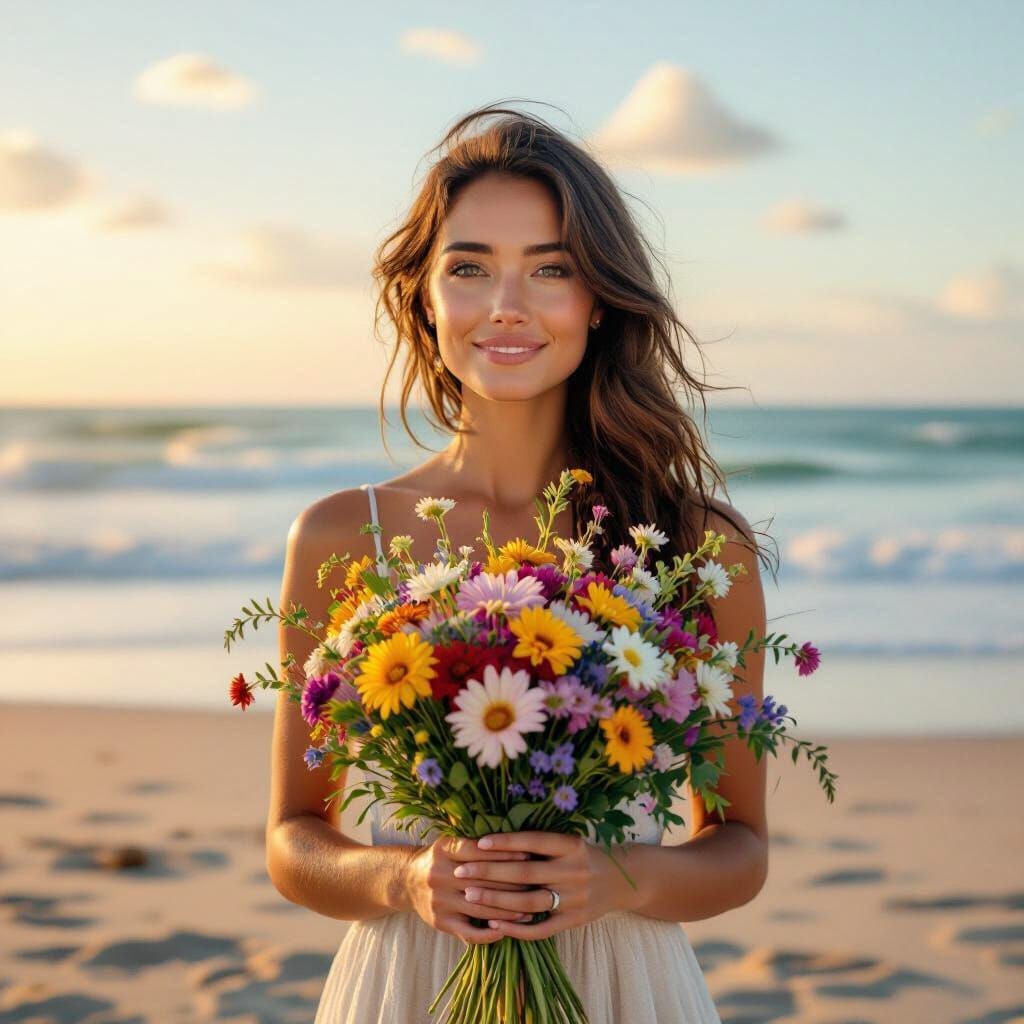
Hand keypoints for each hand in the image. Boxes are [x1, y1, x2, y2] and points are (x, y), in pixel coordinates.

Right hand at [403, 835, 538, 944]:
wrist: (406, 880)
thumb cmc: (440, 859)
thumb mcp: (450, 842)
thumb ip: (475, 843)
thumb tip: (517, 841)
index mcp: (444, 850)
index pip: (480, 851)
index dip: (506, 853)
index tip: (530, 855)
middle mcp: (440, 874)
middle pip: (483, 880)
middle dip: (513, 883)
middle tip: (538, 884)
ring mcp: (440, 901)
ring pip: (480, 908)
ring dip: (508, 911)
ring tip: (530, 909)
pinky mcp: (440, 922)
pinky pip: (468, 932)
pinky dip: (488, 934)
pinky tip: (505, 930)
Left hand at [450, 831, 631, 940]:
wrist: (621, 881)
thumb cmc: (584, 856)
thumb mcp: (569, 842)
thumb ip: (540, 843)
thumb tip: (494, 838)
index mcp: (571, 846)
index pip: (532, 841)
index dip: (505, 842)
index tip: (478, 843)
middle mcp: (574, 870)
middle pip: (525, 873)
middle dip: (489, 872)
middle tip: (461, 872)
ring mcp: (574, 898)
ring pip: (529, 902)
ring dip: (496, 900)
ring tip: (469, 895)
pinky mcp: (573, 921)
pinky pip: (541, 928)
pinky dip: (516, 927)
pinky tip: (493, 922)